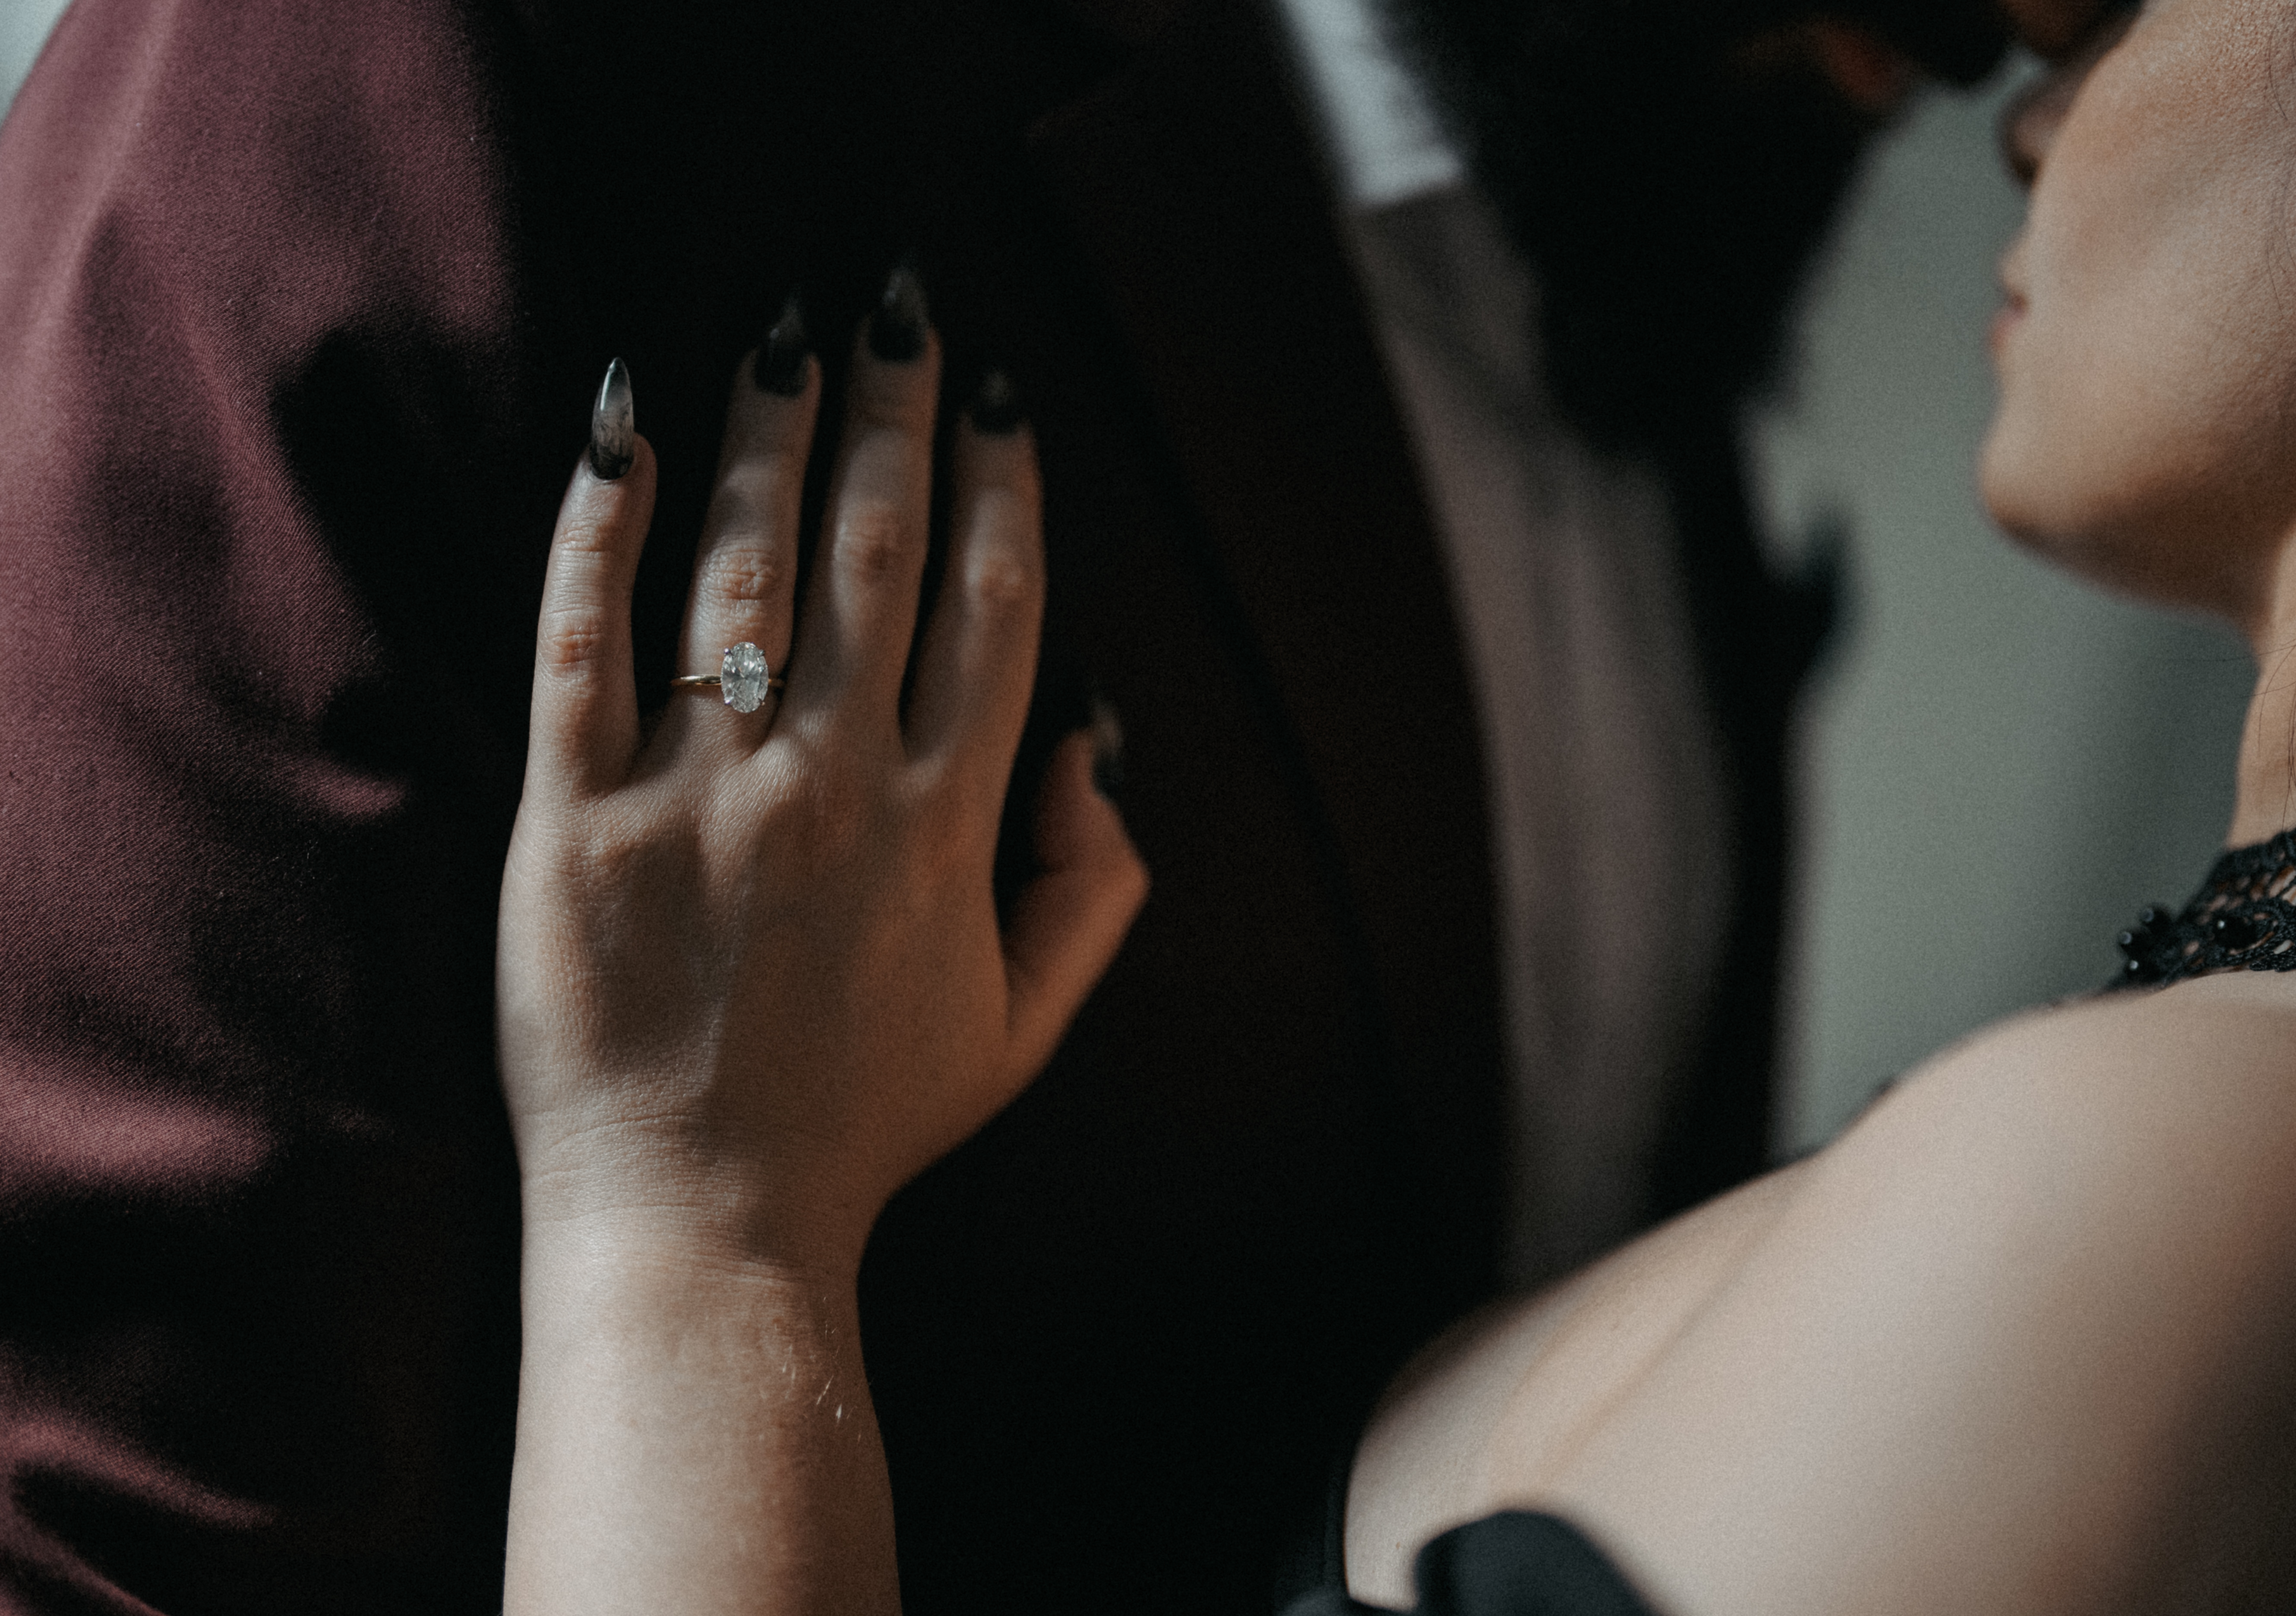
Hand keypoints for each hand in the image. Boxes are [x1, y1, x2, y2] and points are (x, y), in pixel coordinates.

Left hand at [496, 322, 1147, 1276]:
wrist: (703, 1222)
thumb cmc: (866, 1123)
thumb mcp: (1024, 1024)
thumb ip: (1091, 884)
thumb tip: (1100, 738)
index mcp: (946, 824)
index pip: (994, 606)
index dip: (1003, 484)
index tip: (1001, 395)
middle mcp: (832, 785)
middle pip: (879, 551)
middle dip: (894, 411)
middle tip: (894, 304)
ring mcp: (697, 796)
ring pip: (743, 568)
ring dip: (767, 432)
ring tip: (780, 334)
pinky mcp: (572, 820)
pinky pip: (579, 644)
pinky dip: (594, 528)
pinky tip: (616, 429)